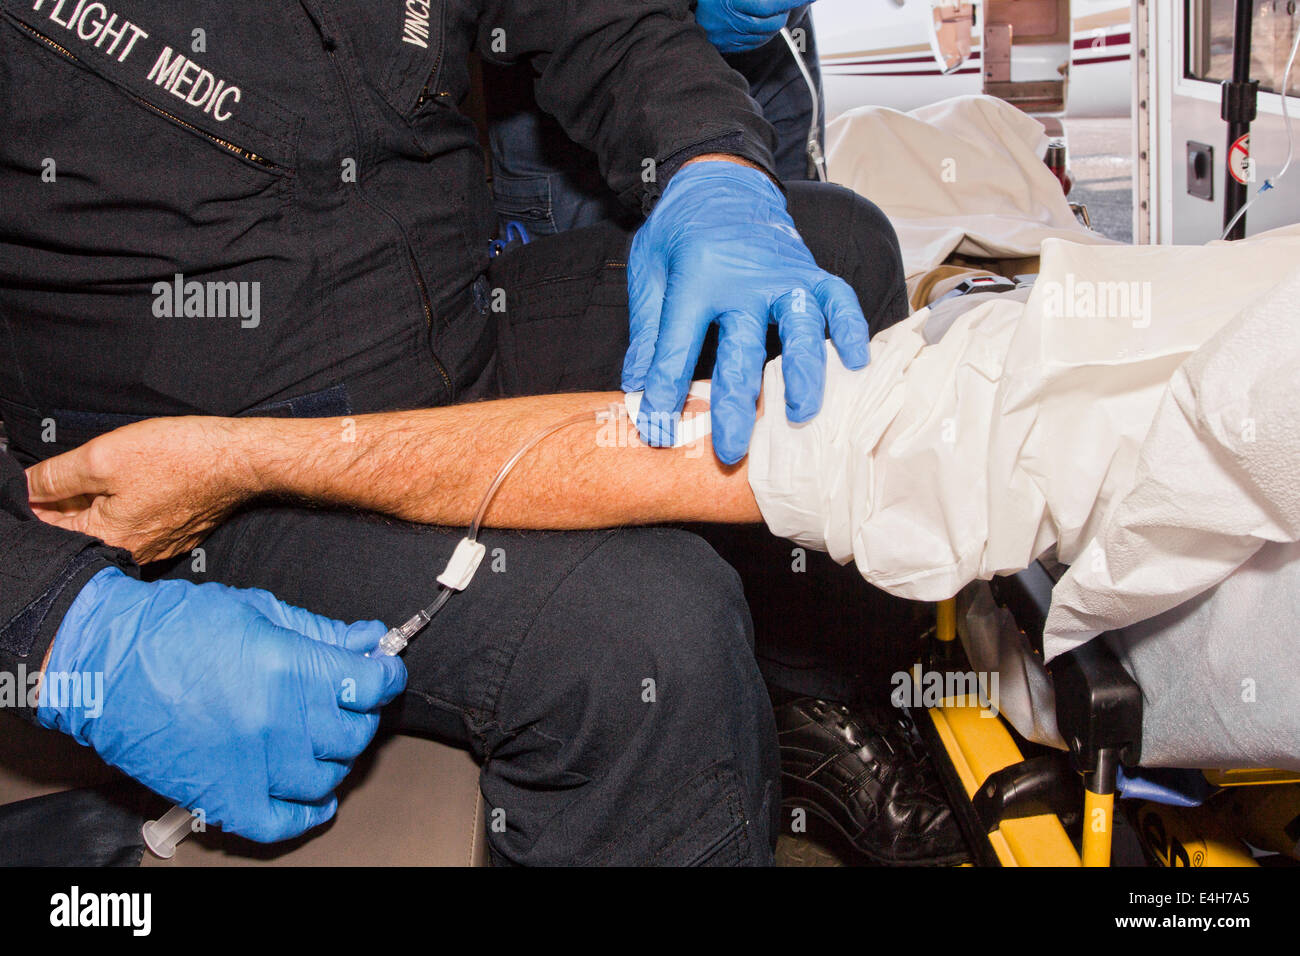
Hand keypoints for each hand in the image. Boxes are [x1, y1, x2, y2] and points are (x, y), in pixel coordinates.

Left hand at [26, 416, 254, 562]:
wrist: (239, 459)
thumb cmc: (179, 456)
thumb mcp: (102, 457)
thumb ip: (56, 476)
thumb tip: (27, 488)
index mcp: (108, 539)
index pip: (51, 528)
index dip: (39, 499)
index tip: (47, 477)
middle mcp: (134, 551)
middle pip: (83, 527)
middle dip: (74, 498)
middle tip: (91, 465)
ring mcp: (161, 545)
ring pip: (114, 523)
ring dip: (107, 498)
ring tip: (123, 468)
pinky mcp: (181, 533)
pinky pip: (144, 522)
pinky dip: (137, 502)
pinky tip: (148, 478)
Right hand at [37, 567, 406, 842]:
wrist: (102, 662)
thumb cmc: (172, 629)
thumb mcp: (257, 611)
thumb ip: (320, 631)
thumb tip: (369, 639)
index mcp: (289, 668)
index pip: (371, 685)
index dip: (385, 676)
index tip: (382, 673)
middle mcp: (278, 721)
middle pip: (354, 733)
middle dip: (359, 713)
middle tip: (345, 700)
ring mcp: (251, 764)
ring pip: (327, 777)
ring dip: (334, 758)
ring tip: (320, 738)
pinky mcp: (222, 797)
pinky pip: (283, 821)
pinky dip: (306, 812)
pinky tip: (311, 792)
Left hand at [623, 160, 868, 463]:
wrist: (721, 179)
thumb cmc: (680, 232)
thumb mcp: (649, 272)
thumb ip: (647, 330)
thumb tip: (637, 387)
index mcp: (695, 278)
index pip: (677, 347)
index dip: (665, 393)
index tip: (658, 433)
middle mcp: (744, 279)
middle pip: (741, 351)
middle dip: (734, 407)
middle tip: (729, 451)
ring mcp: (784, 275)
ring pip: (799, 329)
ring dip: (801, 374)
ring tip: (801, 416)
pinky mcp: (811, 272)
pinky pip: (839, 301)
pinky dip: (851, 330)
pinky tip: (855, 364)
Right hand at [695, 0, 809, 53]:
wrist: (688, 6)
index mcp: (730, 1)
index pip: (771, 4)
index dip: (793, 0)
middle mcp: (728, 21)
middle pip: (772, 23)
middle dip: (784, 10)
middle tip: (786, 0)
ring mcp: (727, 36)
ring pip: (766, 34)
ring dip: (773, 21)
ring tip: (766, 7)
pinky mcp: (728, 46)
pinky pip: (755, 42)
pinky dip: (762, 31)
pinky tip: (756, 19)